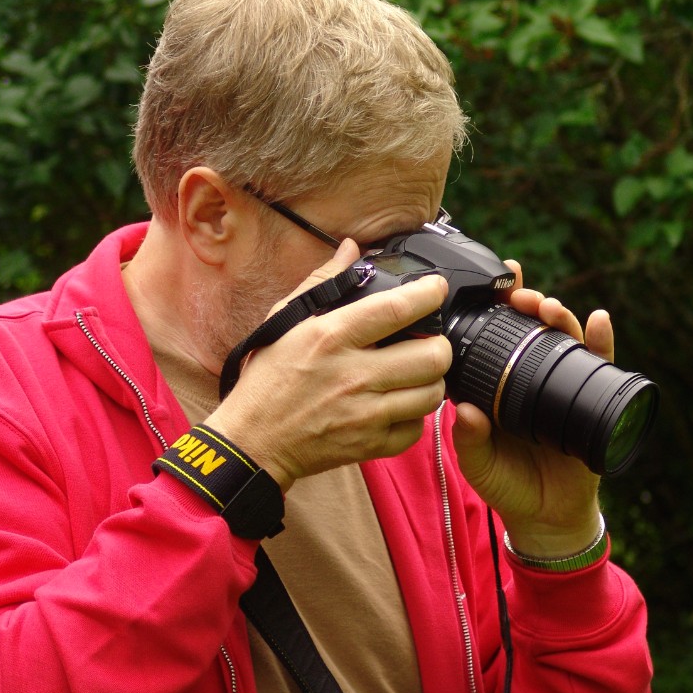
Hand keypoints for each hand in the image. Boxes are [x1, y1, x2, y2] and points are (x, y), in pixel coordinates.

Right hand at [205, 239, 452, 491]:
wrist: (253, 441)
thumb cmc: (268, 378)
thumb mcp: (285, 320)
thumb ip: (323, 282)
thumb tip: (352, 249)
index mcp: (332, 337)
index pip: (397, 309)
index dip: (429, 294)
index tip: (437, 288)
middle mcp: (353, 375)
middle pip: (432, 356)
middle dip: (439, 344)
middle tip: (429, 341)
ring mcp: (365, 414)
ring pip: (433, 393)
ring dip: (432, 380)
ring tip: (417, 373)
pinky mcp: (369, 444)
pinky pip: (417, 429)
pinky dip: (415, 416)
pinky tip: (400, 404)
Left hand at [451, 260, 611, 557]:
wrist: (547, 516)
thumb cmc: (506, 486)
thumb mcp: (480, 466)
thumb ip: (470, 442)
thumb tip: (468, 413)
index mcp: (498, 383)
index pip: (496, 335)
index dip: (496, 308)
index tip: (493, 284)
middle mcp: (530, 376)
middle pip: (531, 327)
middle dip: (528, 303)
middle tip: (522, 296)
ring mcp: (562, 384)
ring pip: (563, 338)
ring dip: (559, 316)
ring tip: (550, 308)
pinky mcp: (592, 398)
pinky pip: (600, 364)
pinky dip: (601, 340)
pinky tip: (599, 321)